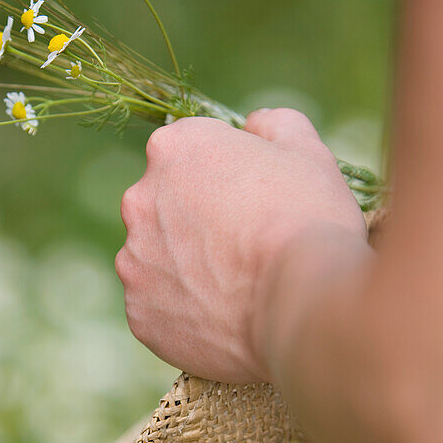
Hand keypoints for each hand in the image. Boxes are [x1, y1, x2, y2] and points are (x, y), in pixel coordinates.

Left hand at [116, 107, 366, 382]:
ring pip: (161, 261)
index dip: (229, 176)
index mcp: (174, 149)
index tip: (255, 200)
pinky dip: (185, 315)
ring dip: (189, 270)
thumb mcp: (308, 153)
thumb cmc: (308, 222)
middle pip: (168, 207)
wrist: (300, 306)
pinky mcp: (139, 314)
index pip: (192, 153)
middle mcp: (140, 201)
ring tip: (237, 289)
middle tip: (246, 248)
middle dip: (199, 222)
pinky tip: (224, 319)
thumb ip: (276, 125)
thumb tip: (256, 124)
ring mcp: (134, 262)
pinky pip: (160, 310)